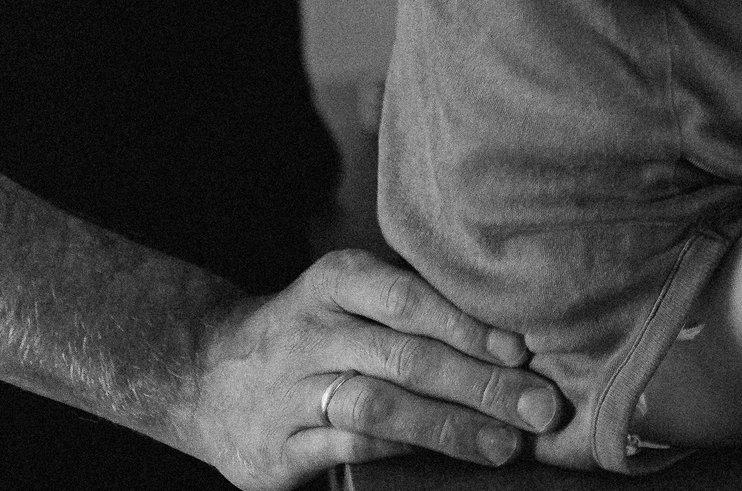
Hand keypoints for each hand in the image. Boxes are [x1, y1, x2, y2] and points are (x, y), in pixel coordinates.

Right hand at [174, 249, 563, 488]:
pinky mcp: (277, 449)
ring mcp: (290, 392)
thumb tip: (516, 342)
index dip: (468, 324)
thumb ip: (415, 308)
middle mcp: (311, 332)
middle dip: (481, 383)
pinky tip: (447, 458)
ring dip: (451, 426)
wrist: (200, 374)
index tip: (523, 350)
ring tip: (506, 444)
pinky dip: (402, 450)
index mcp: (335, 282)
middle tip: (541, 406)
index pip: (407, 297)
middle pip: (405, 356)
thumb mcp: (349, 297)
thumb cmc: (312, 332)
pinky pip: (349, 446)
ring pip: (379, 406)